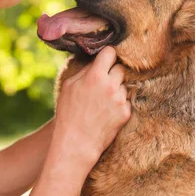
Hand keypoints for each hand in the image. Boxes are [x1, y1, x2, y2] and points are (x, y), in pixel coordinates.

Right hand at [52, 46, 130, 167]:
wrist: (76, 142)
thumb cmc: (68, 113)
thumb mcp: (69, 86)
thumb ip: (85, 70)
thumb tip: (96, 61)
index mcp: (95, 75)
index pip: (111, 52)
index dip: (107, 55)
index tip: (105, 59)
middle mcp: (111, 85)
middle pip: (120, 68)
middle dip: (113, 72)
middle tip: (104, 81)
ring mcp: (120, 99)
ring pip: (124, 84)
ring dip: (116, 88)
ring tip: (103, 100)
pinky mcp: (126, 113)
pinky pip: (126, 100)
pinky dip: (119, 103)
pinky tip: (108, 111)